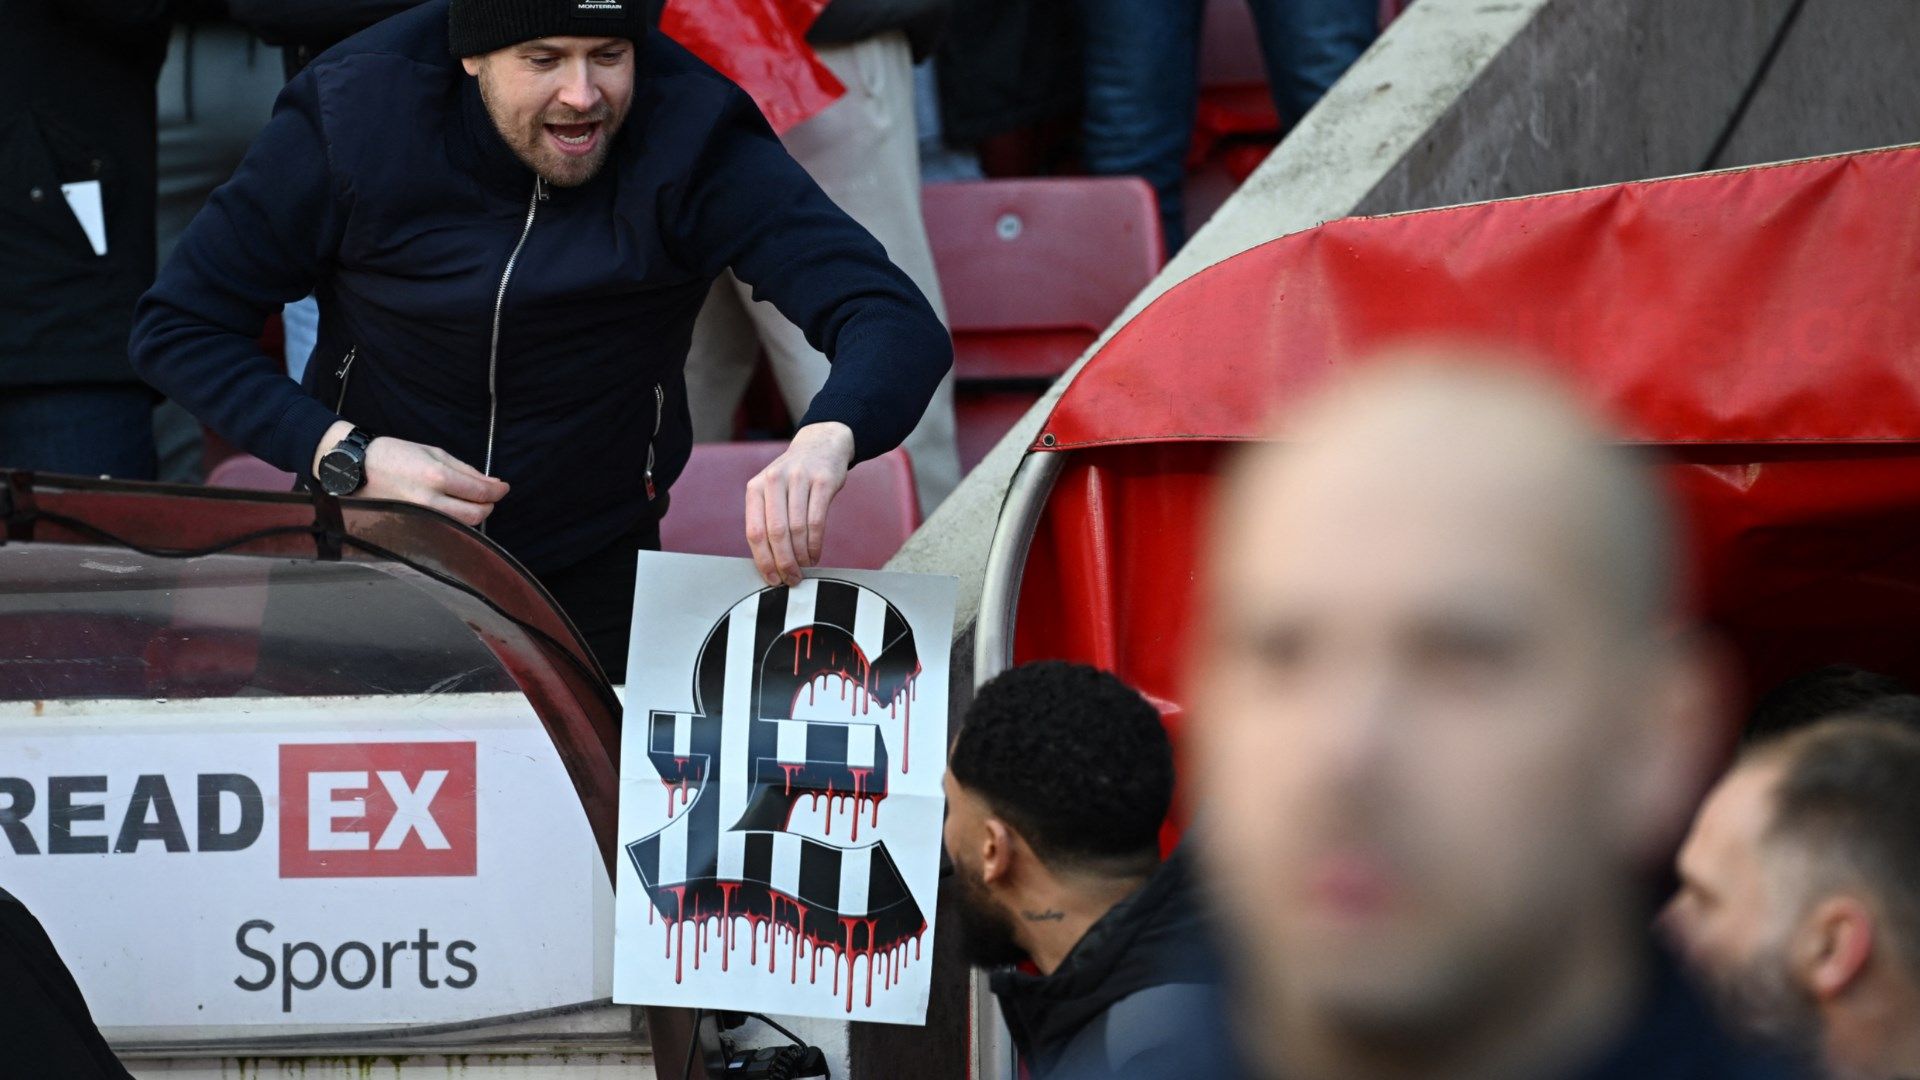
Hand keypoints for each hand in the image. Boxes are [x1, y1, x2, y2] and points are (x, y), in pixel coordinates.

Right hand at [311, 419, 508, 526]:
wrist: (352, 468)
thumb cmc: (393, 455)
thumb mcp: (432, 452)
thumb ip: (465, 470)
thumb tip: (492, 483)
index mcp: (436, 477)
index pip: (480, 492)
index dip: (497, 491)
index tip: (503, 487)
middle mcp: (428, 501)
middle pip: (475, 516)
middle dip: (487, 506)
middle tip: (488, 497)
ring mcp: (418, 519)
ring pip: (460, 527)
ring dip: (472, 516)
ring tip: (468, 503)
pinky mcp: (408, 529)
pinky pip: (441, 532)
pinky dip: (453, 524)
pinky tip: (451, 512)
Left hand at [745, 422, 852, 586]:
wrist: (821, 445)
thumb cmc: (793, 478)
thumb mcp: (771, 491)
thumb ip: (767, 520)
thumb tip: (769, 564)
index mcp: (755, 487)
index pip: (755, 531)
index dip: (763, 560)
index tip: (772, 579)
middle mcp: (773, 480)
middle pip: (776, 533)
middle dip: (784, 562)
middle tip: (791, 578)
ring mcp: (799, 478)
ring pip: (797, 529)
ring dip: (801, 555)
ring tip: (805, 567)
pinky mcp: (823, 481)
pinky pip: (817, 521)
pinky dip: (816, 544)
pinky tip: (815, 554)